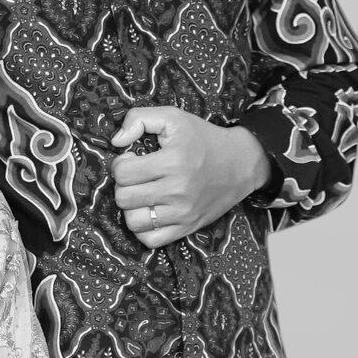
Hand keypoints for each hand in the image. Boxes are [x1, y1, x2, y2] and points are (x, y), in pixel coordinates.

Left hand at [110, 107, 270, 247]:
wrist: (242, 162)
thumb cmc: (203, 138)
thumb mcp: (173, 117)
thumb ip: (139, 118)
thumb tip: (116, 141)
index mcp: (172, 162)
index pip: (122, 173)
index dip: (120, 164)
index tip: (132, 159)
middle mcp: (177, 191)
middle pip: (124, 198)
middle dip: (124, 185)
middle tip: (137, 177)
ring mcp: (183, 213)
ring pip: (133, 222)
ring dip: (131, 207)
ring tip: (142, 194)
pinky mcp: (188, 227)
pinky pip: (152, 240)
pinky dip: (144, 229)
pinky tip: (150, 211)